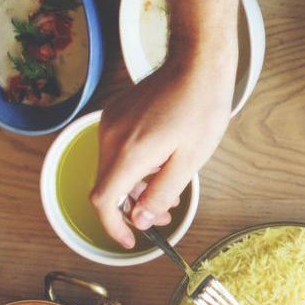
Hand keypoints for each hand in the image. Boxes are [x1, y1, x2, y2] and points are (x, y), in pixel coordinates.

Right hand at [90, 55, 230, 249]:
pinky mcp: (115, 115)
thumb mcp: (190, 159)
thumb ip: (162, 192)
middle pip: (107, 187)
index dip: (112, 226)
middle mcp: (110, 138)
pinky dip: (133, 167)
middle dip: (132, 208)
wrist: (196, 64)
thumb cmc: (200, 109)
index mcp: (128, 152)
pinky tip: (161, 163)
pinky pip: (116, 151)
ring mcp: (110, 124)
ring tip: (170, 188)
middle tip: (165, 213)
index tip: (129, 240)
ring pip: (112, 170)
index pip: (103, 201)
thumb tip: (139, 219)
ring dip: (135, 187)